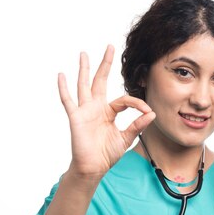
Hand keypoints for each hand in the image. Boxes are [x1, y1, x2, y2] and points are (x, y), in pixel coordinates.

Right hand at [58, 45, 155, 179]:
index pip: (124, 100)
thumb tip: (152, 114)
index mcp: (108, 112)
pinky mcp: (76, 117)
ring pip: (84, 85)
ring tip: (84, 54)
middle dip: (105, 65)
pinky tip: (62, 75)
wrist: (93, 167)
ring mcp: (84, 111)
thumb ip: (137, 125)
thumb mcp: (126, 138)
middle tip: (110, 47)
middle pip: (100, 81)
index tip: (147, 111)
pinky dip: (64, 88)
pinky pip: (68, 101)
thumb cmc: (106, 154)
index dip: (137, 103)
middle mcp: (96, 108)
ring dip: (84, 69)